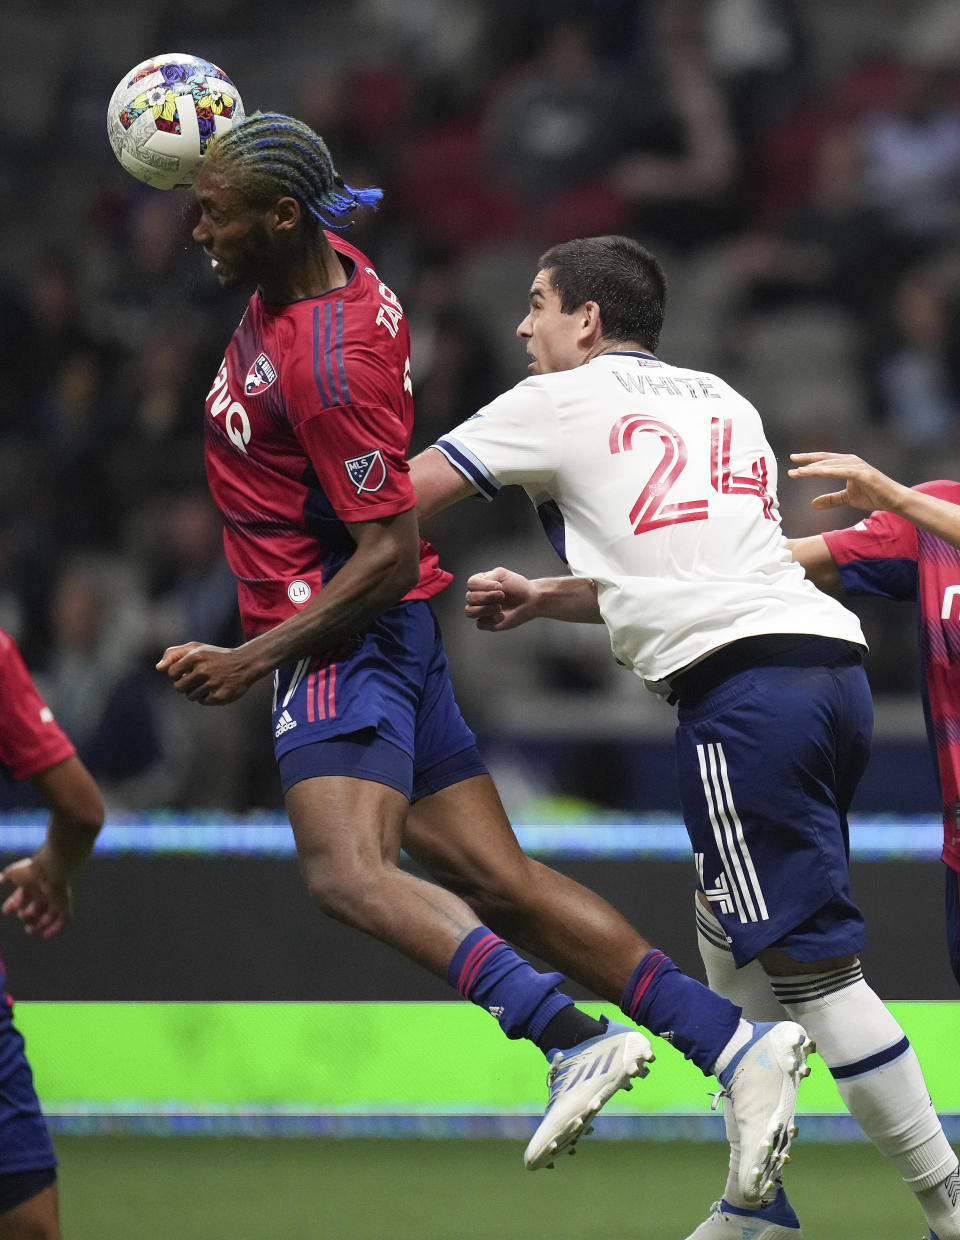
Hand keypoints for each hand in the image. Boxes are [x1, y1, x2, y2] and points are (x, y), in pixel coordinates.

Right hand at [1, 855, 71, 938]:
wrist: (51, 870)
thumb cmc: (32, 871)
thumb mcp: (14, 873)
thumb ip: (6, 876)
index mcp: (34, 884)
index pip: (24, 895)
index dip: (15, 903)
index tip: (6, 910)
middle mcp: (46, 891)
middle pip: (38, 907)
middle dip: (28, 915)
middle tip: (21, 917)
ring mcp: (57, 899)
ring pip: (50, 915)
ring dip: (40, 924)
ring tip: (30, 930)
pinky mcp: (65, 905)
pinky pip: (64, 919)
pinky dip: (55, 928)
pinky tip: (46, 934)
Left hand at [156, 641, 255, 704]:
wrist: (245, 663)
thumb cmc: (215, 656)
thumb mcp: (196, 648)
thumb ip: (174, 654)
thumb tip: (158, 667)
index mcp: (196, 656)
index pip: (172, 673)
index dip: (177, 675)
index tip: (187, 672)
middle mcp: (204, 670)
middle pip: (179, 687)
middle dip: (185, 685)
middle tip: (197, 680)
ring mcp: (213, 684)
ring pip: (191, 696)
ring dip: (197, 692)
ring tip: (209, 683)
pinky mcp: (220, 696)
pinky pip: (203, 701)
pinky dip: (207, 697)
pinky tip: (216, 688)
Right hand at [464, 567, 537, 630]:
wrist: (530, 600)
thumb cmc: (517, 586)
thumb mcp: (503, 574)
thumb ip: (489, 577)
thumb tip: (481, 589)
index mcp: (479, 583)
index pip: (471, 584)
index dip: (484, 586)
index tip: (500, 586)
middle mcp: (478, 596)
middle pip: (470, 598)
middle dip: (487, 597)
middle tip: (502, 595)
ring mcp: (481, 610)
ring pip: (470, 612)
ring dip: (485, 609)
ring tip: (500, 607)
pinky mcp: (487, 623)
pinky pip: (480, 624)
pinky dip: (491, 620)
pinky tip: (502, 616)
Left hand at [788, 452, 907, 513]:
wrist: (893, 500)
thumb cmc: (872, 496)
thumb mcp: (847, 498)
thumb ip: (830, 499)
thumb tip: (812, 504)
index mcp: (846, 464)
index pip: (823, 460)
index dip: (808, 460)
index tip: (792, 462)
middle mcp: (851, 461)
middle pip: (824, 460)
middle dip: (807, 462)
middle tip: (791, 465)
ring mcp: (858, 466)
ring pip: (832, 465)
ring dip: (815, 468)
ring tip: (799, 472)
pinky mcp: (864, 474)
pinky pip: (844, 471)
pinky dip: (831, 471)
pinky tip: (819, 473)